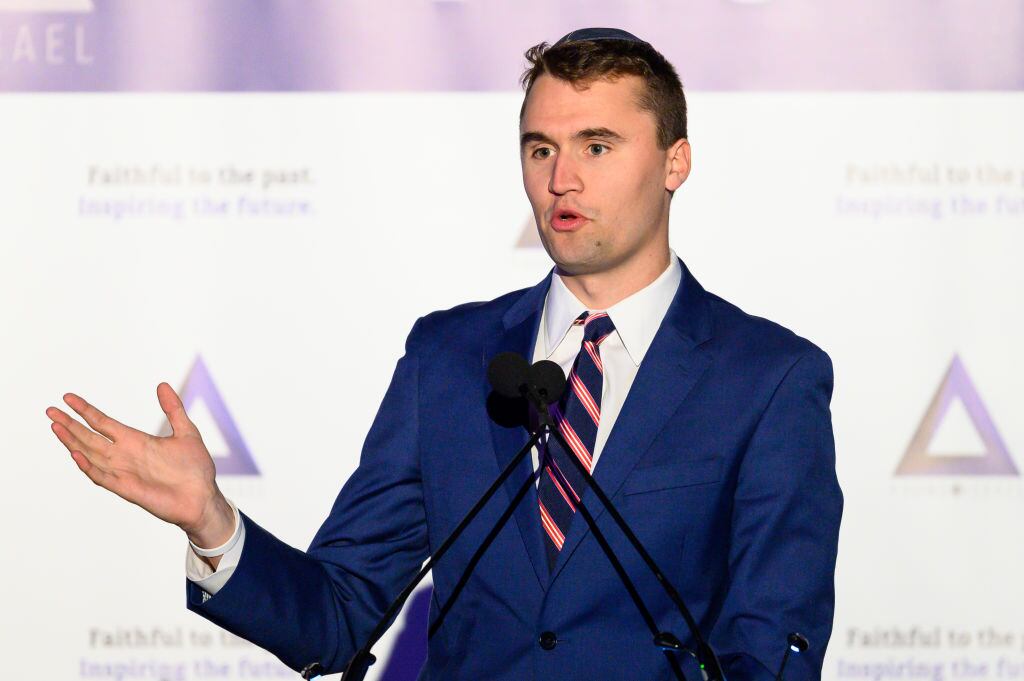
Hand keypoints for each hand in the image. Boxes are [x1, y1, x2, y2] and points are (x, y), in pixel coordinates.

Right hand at [46, 382, 234, 548]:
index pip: (103, 423)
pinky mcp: (127, 488)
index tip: (68, 398)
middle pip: (90, 437)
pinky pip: (102, 477)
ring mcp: (124, 472)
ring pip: (90, 455)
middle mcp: (125, 455)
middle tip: (50, 410)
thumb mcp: (186, 432)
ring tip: (56, 426)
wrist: (203, 498)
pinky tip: (75, 454)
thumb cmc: (195, 468)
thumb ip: (173, 409)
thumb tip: (161, 385)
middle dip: (70, 424)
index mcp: (136, 441)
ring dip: (72, 442)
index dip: (85, 410)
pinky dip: (88, 467)